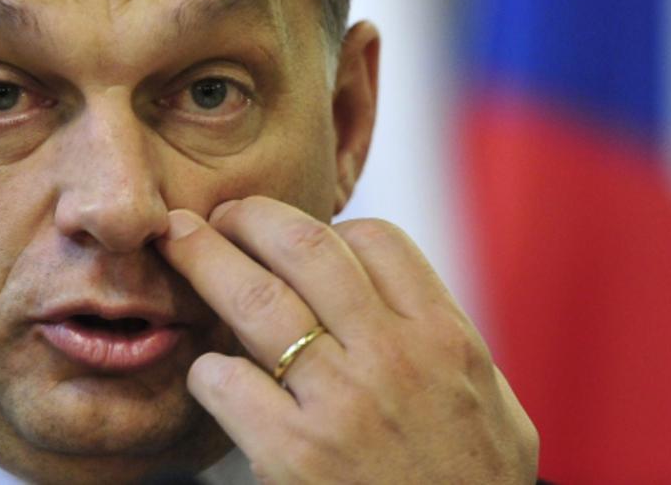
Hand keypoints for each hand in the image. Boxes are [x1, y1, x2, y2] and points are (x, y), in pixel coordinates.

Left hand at [156, 197, 537, 483]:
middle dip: (249, 216)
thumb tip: (399, 296)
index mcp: (444, 338)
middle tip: (218, 215)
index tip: (295, 234)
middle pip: (304, 246)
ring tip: (179, 244)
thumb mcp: (492, 403)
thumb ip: (445, 341)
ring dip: (204, 260)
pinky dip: (207, 369)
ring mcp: (340, 404)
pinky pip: (226, 381)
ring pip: (254, 298)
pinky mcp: (293, 455)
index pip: (376, 240)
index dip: (328, 226)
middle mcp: (392, 357)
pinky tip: (208, 374)